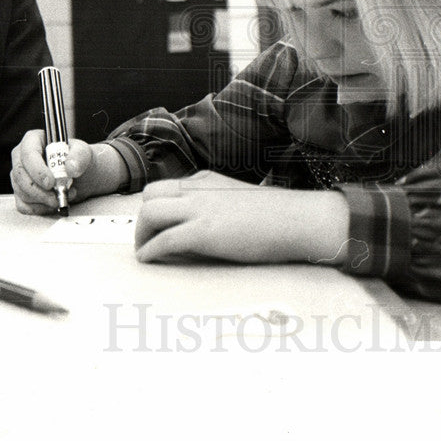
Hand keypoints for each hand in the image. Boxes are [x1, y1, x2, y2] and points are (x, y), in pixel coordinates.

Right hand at [10, 130, 125, 214]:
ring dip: (44, 200)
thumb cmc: (77, 159)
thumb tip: (70, 167)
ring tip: (64, 196)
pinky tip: (54, 203)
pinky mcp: (21, 193)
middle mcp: (21, 158)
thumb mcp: (83, 153)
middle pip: (20, 176)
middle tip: (59, 196)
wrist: (80, 175)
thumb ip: (79, 157)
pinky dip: (41, 208)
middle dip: (40, 191)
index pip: (28, 154)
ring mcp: (19, 177)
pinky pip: (24, 206)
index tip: (51, 183)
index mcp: (33, 140)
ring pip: (22, 193)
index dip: (37, 170)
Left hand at [134, 170, 350, 265]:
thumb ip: (219, 204)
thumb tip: (208, 223)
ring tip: (146, 252)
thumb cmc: (279, 215)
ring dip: (141, 234)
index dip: (157, 207)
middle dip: (143, 218)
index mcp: (208, 181)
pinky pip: (163, 240)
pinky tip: (150, 260)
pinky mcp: (203, 232)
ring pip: (149, 213)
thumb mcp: (240, 200)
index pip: (167, 187)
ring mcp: (200, 209)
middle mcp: (199, 190)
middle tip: (147, 239)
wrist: (299, 219)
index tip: (156, 225)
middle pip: (150, 195)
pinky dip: (150, 251)